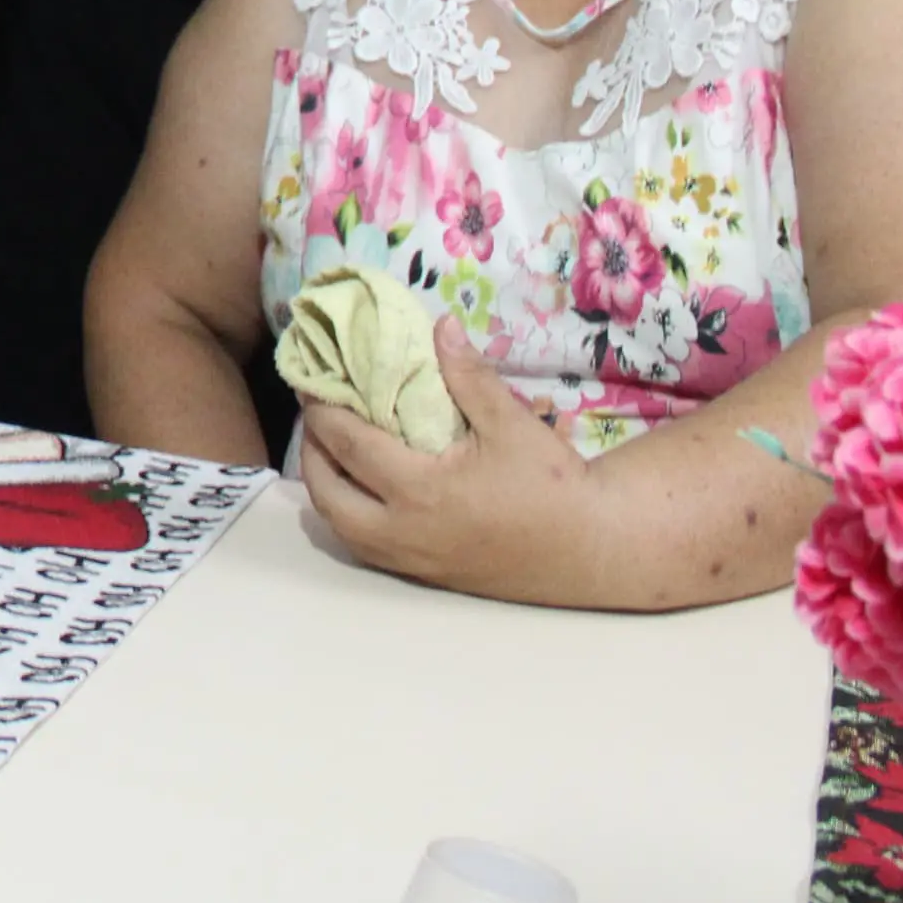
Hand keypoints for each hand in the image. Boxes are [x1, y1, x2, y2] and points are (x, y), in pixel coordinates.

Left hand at [295, 318, 598, 600]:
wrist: (592, 552)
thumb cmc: (554, 487)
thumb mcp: (512, 424)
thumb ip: (469, 376)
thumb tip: (441, 325)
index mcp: (421, 491)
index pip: (349, 446)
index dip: (322, 412)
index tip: (310, 381)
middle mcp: (405, 532)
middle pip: (327, 496)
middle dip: (311, 454)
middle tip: (316, 416)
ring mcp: (413, 560)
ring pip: (342, 530)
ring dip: (326, 489)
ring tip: (331, 451)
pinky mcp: (427, 576)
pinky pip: (368, 549)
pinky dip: (350, 518)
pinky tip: (361, 492)